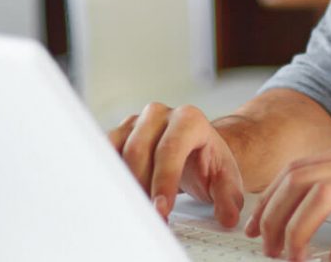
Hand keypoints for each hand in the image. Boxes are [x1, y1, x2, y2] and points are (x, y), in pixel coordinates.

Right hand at [109, 102, 244, 227]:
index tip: (162, 208)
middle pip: (139, 150)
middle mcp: (160, 115)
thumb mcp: (225, 179)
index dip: (164, 180)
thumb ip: (228, 197)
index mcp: (189, 119)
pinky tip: (116, 196)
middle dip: (141, 188)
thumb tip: (228, 217)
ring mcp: (136, 123)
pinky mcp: (117, 135)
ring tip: (132, 208)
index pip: (171, 148)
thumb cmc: (208, 163)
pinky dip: (106, 176)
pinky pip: (102, 153)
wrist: (196, 152)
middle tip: (146, 216)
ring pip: (117, 151)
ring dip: (121, 183)